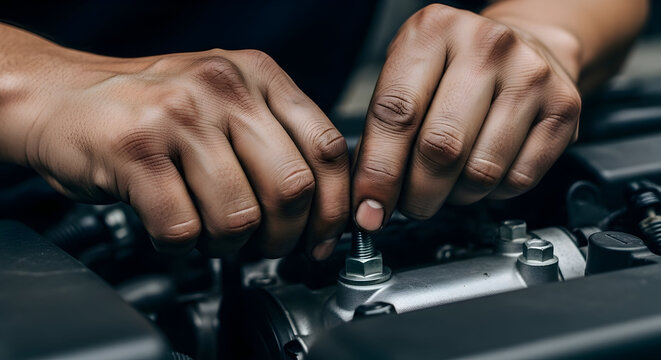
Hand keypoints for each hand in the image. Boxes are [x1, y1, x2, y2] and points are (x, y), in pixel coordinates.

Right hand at [22, 49, 348, 258]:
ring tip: (211, 236)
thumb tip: (323, 206)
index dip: (335, 206)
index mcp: (257, 75)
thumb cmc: (151, 110)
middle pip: (292, 187)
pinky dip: (182, 248)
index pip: (326, 147)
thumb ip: (275, 139)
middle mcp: (223, 88)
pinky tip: (172, 230)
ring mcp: (178, 116)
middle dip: (284, 237)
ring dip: (229, 247)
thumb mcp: (225, 102)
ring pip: (239, 216)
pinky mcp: (134, 150)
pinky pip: (183, 228)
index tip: (325, 238)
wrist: (63, 98)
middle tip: (267, 247)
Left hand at [352, 4, 580, 229]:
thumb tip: (369, 197)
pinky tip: (484, 172)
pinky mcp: (564, 107)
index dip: (378, 172)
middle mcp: (486, 46)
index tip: (369, 208)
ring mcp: (530, 75)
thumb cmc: (456, 68)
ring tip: (449, 182)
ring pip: (480, 172)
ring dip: (456, 196)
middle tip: (410, 204)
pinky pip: (518, 180)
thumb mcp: (407, 76)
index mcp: (433, 32)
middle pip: (440, 148)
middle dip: (417, 195)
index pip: (396, 113)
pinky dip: (493, 193)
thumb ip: (382, 130)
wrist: (527, 45)